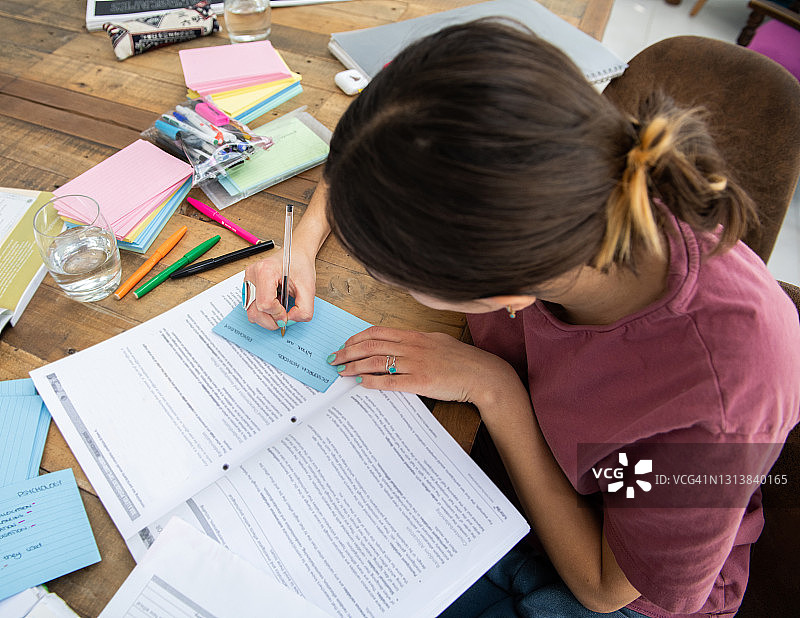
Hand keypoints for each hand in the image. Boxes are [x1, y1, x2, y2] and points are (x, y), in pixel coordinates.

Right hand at [243, 247, 316, 329]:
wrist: (295, 254)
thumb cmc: (300, 266)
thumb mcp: (309, 289)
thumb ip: (303, 310)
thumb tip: (290, 321)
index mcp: (265, 271)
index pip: (266, 304)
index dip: (279, 314)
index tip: (288, 314)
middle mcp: (252, 276)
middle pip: (255, 312)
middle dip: (272, 320)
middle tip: (285, 315)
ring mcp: (247, 282)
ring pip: (251, 312)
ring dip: (268, 317)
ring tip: (280, 306)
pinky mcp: (247, 287)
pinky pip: (252, 308)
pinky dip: (264, 312)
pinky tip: (275, 303)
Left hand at [330, 325, 517, 404]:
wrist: (481, 374)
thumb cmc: (461, 359)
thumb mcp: (437, 341)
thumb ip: (416, 342)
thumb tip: (397, 345)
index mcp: (415, 335)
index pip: (377, 332)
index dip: (356, 338)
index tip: (345, 344)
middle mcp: (412, 346)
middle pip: (371, 345)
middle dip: (348, 352)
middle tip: (334, 359)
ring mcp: (415, 363)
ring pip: (376, 362)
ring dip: (354, 367)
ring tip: (341, 372)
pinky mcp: (420, 382)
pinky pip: (390, 381)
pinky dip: (372, 382)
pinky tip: (361, 384)